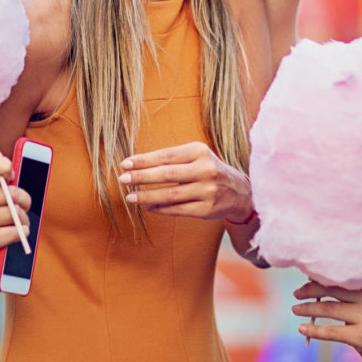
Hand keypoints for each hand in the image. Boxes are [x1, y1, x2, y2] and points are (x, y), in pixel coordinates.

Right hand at [0, 150, 30, 261]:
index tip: (11, 174)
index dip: (3, 165)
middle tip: (21, 204)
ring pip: (14, 213)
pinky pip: (14, 232)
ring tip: (17, 221)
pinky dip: (22, 232)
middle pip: (10, 192)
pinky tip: (18, 232)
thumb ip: (3, 173)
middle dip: (23, 199)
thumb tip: (4, 158)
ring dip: (23, 218)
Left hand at [118, 141, 252, 221]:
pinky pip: (177, 210)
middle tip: (122, 179)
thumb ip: (172, 159)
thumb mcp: (196, 156)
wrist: (238, 191)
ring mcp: (207, 191)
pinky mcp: (206, 209)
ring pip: (170, 195)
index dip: (144, 160)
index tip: (125, 164)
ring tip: (130, 197)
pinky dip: (159, 209)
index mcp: (200, 152)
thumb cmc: (208, 170)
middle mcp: (205, 170)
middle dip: (142, 177)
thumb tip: (138, 165)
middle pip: (167, 174)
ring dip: (147, 197)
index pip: (166, 156)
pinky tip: (147, 207)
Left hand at [292, 280, 361, 361]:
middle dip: (309, 290)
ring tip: (296, 308)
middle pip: (332, 288)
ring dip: (307, 308)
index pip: (342, 272)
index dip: (320, 272)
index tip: (306, 271)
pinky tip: (302, 328)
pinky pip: (331, 332)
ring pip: (328, 309)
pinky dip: (314, 330)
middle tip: (297, 293)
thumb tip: (315, 277)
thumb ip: (353, 285)